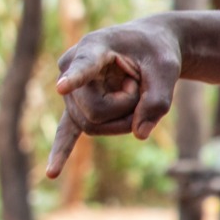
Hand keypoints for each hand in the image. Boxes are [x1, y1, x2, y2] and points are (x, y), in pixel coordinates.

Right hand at [45, 18, 184, 173]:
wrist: (148, 47)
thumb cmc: (157, 52)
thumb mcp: (168, 69)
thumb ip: (158, 99)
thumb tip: (139, 134)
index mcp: (94, 47)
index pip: (84, 66)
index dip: (75, 78)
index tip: (63, 87)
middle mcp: (71, 68)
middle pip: (95, 111)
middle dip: (126, 108)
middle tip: (139, 85)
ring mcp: (71, 91)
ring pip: (92, 125)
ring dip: (122, 119)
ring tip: (131, 91)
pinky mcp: (76, 106)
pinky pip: (67, 132)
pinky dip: (61, 152)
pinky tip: (52, 173)